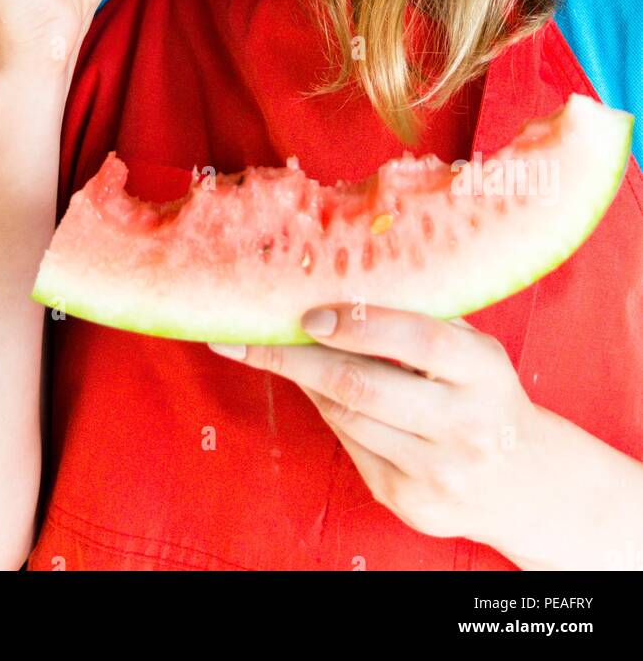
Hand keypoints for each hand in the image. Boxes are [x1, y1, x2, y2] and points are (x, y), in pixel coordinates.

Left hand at [209, 303, 544, 553]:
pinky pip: (350, 446)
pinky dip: (327, 410)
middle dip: (298, 355)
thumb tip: (340, 274)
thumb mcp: (475, 351)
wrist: (524, 483)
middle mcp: (464, 426)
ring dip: (304, 379)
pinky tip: (313, 386)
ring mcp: (436, 471)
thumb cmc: (485, 394)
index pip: (418, 338)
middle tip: (252, 332)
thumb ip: (423, 319)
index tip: (311, 313)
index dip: (361, 323)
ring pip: (346, 417)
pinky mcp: (409, 501)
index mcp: (484, 374)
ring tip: (272, 349)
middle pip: (362, 385)